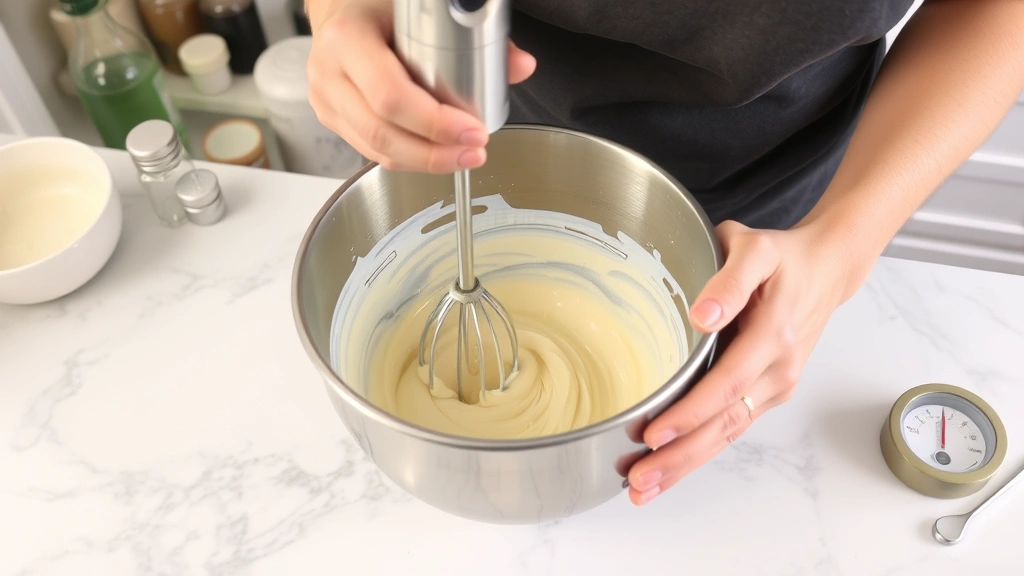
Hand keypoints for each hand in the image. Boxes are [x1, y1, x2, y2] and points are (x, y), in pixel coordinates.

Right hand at [306, 0, 536, 172]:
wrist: (342, 8)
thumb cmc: (381, 7)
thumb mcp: (424, 11)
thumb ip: (477, 38)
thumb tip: (521, 66)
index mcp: (348, 39)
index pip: (391, 96)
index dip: (435, 123)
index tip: (474, 130)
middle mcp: (329, 73)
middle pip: (383, 132)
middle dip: (436, 152)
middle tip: (474, 151)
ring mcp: (326, 100)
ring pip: (377, 150)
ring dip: (425, 161)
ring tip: (463, 157)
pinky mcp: (332, 119)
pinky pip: (372, 151)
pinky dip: (409, 158)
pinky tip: (437, 154)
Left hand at [626, 220, 855, 504]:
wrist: (825, 270)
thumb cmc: (782, 257)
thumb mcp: (755, 249)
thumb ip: (730, 278)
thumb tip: (704, 313)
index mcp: (772, 336)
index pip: (726, 384)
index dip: (689, 413)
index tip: (653, 434)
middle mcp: (777, 370)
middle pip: (724, 424)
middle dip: (680, 456)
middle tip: (639, 480)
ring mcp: (774, 386)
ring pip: (727, 434)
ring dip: (685, 464)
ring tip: (643, 488)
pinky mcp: (766, 393)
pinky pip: (731, 427)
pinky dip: (700, 451)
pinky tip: (669, 468)